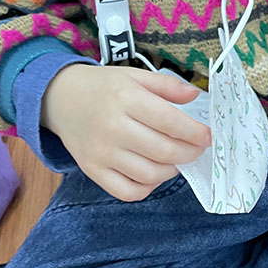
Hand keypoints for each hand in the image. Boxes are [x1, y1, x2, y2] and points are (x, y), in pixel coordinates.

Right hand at [41, 63, 211, 201]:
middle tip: (198, 149)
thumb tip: (195, 96)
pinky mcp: (93, 170)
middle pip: (163, 150)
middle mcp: (113, 127)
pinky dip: (147, 187)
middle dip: (189, 152)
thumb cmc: (103, 87)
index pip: (170, 121)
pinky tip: (154, 173)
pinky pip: (127, 191)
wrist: (59, 98)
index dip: (195, 133)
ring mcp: (101, 152)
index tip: (208, 136)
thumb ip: (167, 85)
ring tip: (177, 159)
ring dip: (172, 170)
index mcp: (126, 98)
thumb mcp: (135, 76)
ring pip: (149, 174)